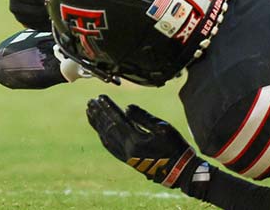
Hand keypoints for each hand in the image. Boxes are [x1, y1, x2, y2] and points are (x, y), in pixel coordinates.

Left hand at [86, 95, 201, 190]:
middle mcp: (127, 149)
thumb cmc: (174, 146)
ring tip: (90, 112)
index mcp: (136, 139)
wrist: (179, 171)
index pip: (117, 119)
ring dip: (97, 124)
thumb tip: (126, 107)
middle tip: (90, 102)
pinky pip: (110, 147)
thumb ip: (143, 117)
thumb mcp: (163, 128)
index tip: (100, 97)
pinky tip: (99, 130)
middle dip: (99, 114)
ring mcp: (126, 156)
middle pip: (108, 128)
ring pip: (106, 137)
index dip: (108, 107)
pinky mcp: (127, 160)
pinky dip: (102, 135)